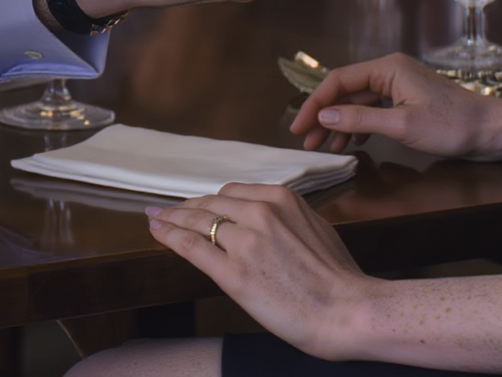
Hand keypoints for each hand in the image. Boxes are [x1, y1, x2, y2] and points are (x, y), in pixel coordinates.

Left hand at [146, 185, 371, 361]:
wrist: (345, 308)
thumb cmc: (338, 276)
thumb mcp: (315, 228)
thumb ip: (287, 219)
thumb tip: (269, 224)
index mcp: (282, 199)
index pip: (234, 193)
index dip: (211, 200)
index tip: (199, 205)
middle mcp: (261, 212)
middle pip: (213, 203)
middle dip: (188, 207)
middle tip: (170, 211)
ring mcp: (245, 241)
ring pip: (198, 220)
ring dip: (173, 218)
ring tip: (156, 218)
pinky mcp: (233, 272)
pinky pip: (193, 246)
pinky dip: (171, 235)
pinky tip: (157, 231)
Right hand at [290, 52, 498, 157]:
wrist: (489, 130)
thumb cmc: (451, 125)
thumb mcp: (401, 125)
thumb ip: (360, 119)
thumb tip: (325, 115)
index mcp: (388, 68)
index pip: (339, 80)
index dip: (315, 103)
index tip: (298, 127)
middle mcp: (391, 71)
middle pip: (346, 91)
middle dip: (324, 115)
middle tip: (306, 142)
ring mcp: (399, 86)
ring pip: (358, 102)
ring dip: (340, 123)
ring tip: (325, 146)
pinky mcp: (407, 101)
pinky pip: (373, 109)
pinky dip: (359, 125)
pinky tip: (351, 142)